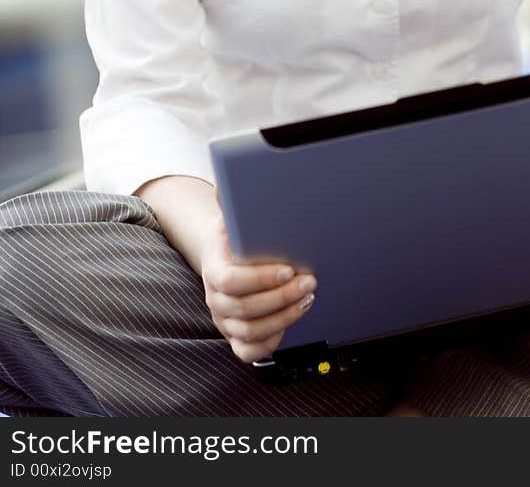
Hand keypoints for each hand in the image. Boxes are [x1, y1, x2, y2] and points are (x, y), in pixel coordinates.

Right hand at [200, 206, 316, 362]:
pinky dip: (270, 342)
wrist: (222, 256)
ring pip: (250, 331)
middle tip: (309, 281)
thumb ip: (232, 201)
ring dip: (283, 317)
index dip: (260, 278)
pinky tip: (290, 323)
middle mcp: (216, 299)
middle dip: (282, 297)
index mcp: (213, 269)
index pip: (231, 281)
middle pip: (245, 308)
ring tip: (307, 298)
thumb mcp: (232, 216)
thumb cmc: (233, 236)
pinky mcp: (235, 336)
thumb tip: (228, 184)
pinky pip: (248, 351)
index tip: (288, 269)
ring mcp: (225, 320)